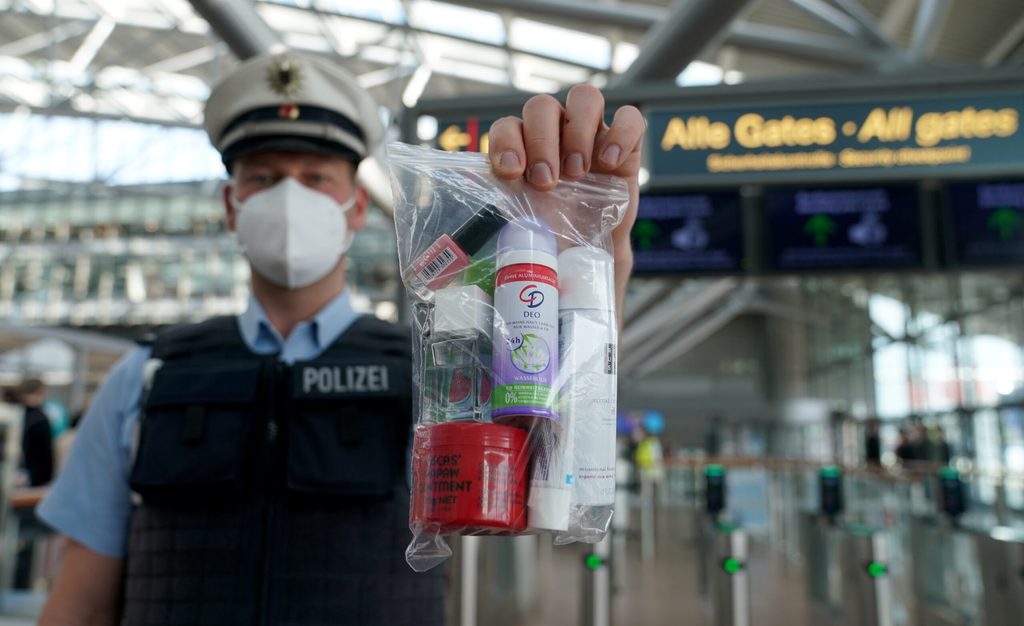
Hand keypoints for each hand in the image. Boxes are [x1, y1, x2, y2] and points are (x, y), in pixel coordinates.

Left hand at [487, 84, 643, 319]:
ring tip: (578, 174)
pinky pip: (630, 118)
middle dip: (541, 141)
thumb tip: (447, 264)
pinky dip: (621, 134)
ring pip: (584, 98)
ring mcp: (591, 136)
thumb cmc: (547, 245)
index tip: (511, 173)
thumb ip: (489, 232)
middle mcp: (553, 137)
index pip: (506, 126)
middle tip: (547, 182)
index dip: (506, 142)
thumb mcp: (516, 235)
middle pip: (541, 107)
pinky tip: (610, 163)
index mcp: (520, 152)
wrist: (588, 261)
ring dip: (577, 132)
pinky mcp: (626, 146)